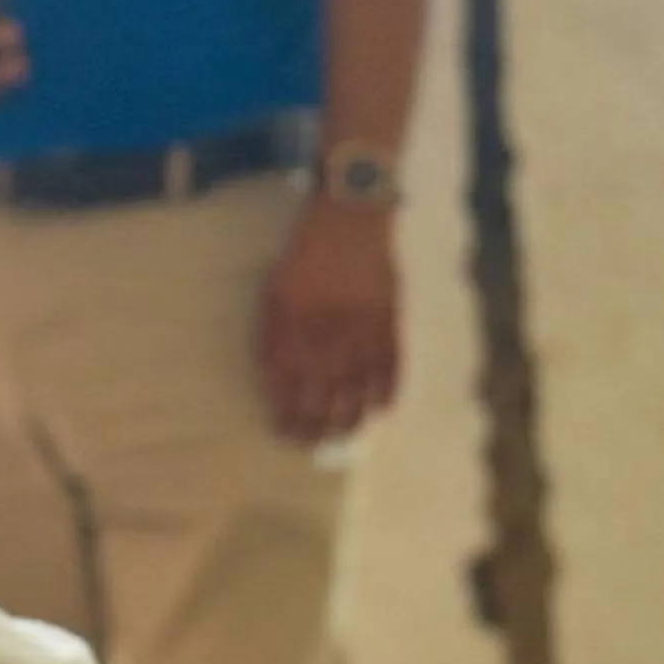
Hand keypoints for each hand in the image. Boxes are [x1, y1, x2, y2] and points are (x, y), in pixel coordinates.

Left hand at [258, 200, 401, 443]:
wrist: (350, 220)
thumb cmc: (306, 259)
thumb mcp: (275, 295)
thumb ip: (273, 338)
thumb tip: (274, 381)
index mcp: (293, 330)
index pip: (288, 387)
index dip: (288, 415)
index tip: (286, 433)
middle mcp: (325, 335)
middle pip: (322, 395)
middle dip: (317, 426)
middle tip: (314, 443)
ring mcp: (360, 330)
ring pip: (357, 388)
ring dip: (352, 417)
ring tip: (346, 435)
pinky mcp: (389, 320)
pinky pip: (391, 365)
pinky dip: (388, 391)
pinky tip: (382, 410)